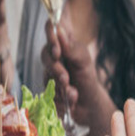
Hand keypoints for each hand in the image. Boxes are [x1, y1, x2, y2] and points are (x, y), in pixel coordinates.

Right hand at [41, 20, 111, 134]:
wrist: (89, 104)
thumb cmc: (87, 78)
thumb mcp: (84, 61)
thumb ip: (71, 48)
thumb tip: (59, 30)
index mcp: (63, 45)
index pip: (52, 31)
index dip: (50, 36)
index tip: (57, 51)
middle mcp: (53, 57)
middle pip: (45, 55)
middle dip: (55, 68)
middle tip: (65, 78)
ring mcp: (48, 73)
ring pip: (46, 76)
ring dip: (60, 86)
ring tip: (73, 92)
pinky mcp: (46, 89)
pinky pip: (48, 93)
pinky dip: (61, 99)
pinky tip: (71, 100)